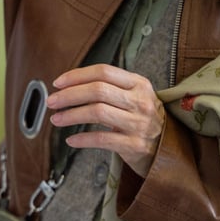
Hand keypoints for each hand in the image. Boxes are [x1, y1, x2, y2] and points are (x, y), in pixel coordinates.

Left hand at [48, 64, 164, 177]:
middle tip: (52, 101)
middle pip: (98, 91)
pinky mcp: (134, 145)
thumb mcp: (134, 97)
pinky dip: (82, 139)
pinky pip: (102, 139)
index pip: (104, 72)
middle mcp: (140, 101)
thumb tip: (70, 86)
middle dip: (69, 95)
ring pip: (97, 112)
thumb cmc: (141, 119)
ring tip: (56, 119)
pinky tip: (70, 140)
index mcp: (139, 84)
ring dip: (71, 115)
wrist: (168, 148)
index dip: (77, 76)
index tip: (58, 83)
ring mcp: (138, 123)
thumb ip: (110, 88)